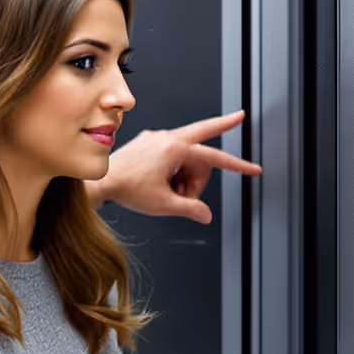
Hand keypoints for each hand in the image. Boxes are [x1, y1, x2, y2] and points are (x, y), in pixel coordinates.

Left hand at [91, 111, 262, 224]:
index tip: (253, 168)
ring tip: (172, 194)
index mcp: (175, 149)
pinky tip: (163, 184)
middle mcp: (167, 138)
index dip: (238, 165)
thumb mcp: (164, 204)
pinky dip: (174, 171)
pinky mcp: (148, 143)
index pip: (216, 157)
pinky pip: (172, 155)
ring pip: (187, 157)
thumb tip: (205, 215)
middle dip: (215, 143)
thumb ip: (191, 209)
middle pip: (203, 146)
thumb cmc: (127, 188)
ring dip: (186, 177)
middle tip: (216, 152)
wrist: (101, 181)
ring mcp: (157, 139)